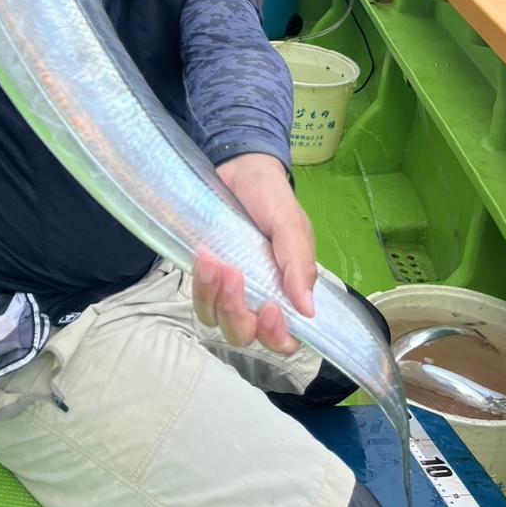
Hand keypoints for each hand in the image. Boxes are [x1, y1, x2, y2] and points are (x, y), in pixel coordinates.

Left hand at [193, 153, 315, 354]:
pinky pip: (197, 297)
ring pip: (215, 320)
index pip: (284, 338)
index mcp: (285, 292)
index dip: (276, 336)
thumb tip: (308, 310)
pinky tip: (202, 257)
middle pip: (244, 335)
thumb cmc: (271, 198)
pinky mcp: (202, 276)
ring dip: (214, 298)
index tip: (269, 309)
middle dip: (237, 314)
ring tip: (215, 262)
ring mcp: (225, 289)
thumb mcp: (290, 224)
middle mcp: (255, 297)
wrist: (239, 168)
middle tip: (234, 274)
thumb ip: (298, 264)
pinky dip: (199, 284)